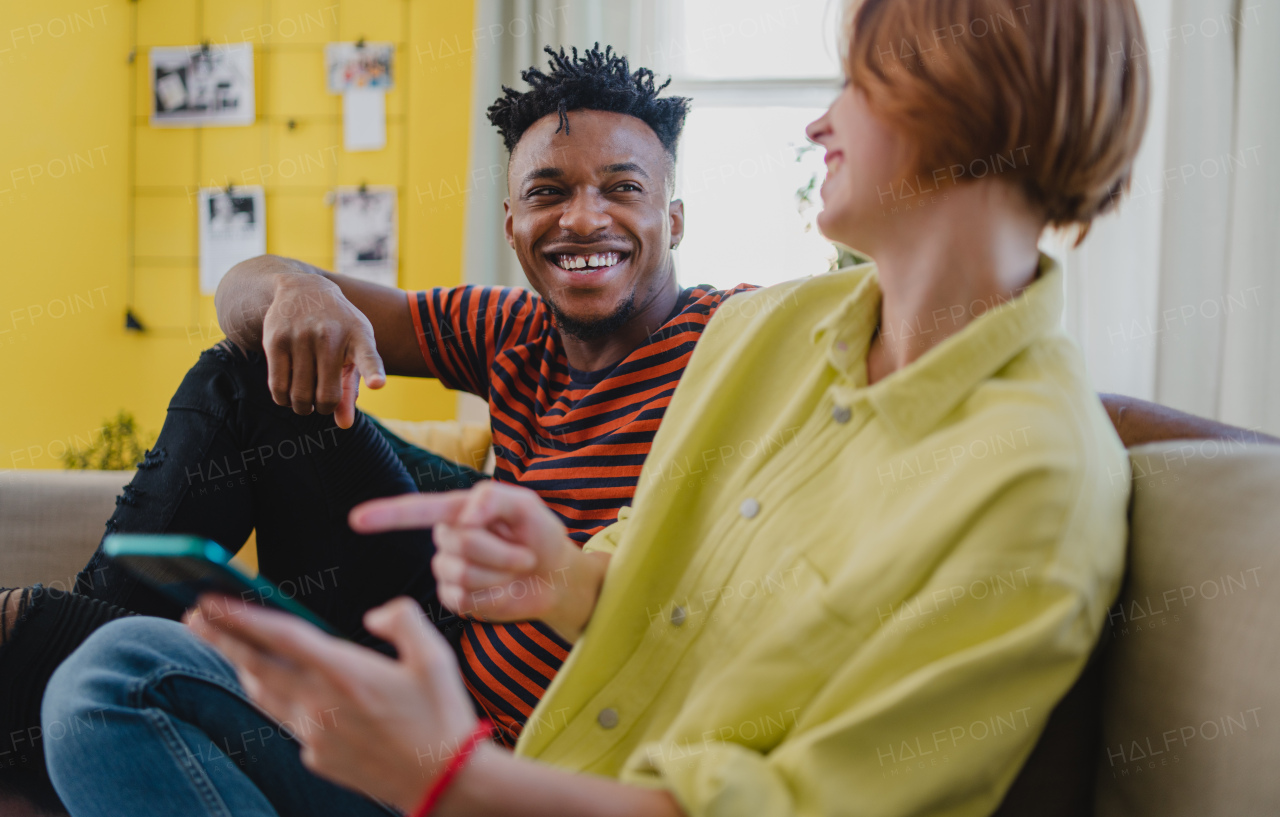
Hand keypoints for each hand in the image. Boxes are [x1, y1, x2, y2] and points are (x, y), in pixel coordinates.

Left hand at [186, 594, 477, 810]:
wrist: (445, 781)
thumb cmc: (442, 717)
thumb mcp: (435, 655)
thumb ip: (401, 619)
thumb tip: (374, 616)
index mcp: (345, 672)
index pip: (278, 636)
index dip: (238, 615)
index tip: (209, 599)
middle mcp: (319, 704)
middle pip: (254, 665)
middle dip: (219, 638)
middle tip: (193, 616)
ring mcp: (314, 735)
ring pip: (263, 695)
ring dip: (241, 668)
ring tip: (227, 648)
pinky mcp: (318, 758)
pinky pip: (288, 722)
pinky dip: (278, 700)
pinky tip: (284, 692)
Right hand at [260, 270, 385, 427]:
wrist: (303, 290)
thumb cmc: (336, 330)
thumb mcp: (352, 351)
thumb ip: (351, 389)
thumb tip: (344, 425)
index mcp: (359, 337)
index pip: (369, 357)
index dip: (373, 373)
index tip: (377, 384)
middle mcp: (330, 335)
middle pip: (326, 397)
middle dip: (324, 408)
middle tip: (322, 403)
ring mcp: (302, 336)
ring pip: (300, 396)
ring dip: (302, 407)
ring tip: (305, 400)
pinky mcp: (276, 340)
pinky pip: (278, 387)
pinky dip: (283, 399)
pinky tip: (288, 395)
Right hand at [350, 483, 609, 641]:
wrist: (554, 577)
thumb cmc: (539, 535)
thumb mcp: (525, 506)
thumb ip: (494, 499)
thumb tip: (464, 515)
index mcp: (457, 511)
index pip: (416, 511)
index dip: (386, 515)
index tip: (356, 519)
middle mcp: (447, 540)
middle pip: (458, 544)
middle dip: (498, 550)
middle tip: (523, 553)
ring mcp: (449, 572)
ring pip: (462, 574)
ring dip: (500, 573)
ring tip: (516, 569)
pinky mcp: (456, 600)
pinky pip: (465, 599)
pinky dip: (495, 595)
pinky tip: (505, 590)